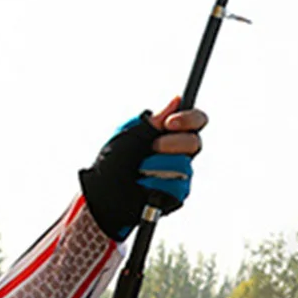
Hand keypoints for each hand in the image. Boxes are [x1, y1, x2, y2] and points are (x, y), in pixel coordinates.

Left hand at [80, 97, 209, 240]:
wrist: (102, 197)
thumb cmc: (111, 165)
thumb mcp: (128, 137)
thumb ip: (153, 121)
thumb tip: (176, 100)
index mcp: (169, 134)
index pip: (195, 121)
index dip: (189, 118)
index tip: (170, 122)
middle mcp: (178, 152)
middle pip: (195, 142)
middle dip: (175, 143)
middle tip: (154, 146)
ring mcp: (178, 174)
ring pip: (185, 165)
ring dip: (160, 165)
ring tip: (140, 170)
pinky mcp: (176, 193)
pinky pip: (178, 186)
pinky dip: (157, 183)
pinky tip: (144, 184)